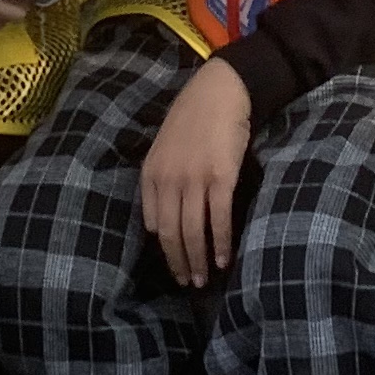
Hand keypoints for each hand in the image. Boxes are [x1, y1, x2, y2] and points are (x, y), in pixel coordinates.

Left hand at [141, 57, 255, 286]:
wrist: (219, 92)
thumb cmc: (193, 120)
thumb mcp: (163, 150)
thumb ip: (160, 182)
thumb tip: (158, 222)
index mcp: (151, 174)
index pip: (153, 224)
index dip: (164, 249)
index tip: (173, 265)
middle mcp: (168, 180)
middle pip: (171, 233)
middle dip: (179, 262)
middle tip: (187, 283)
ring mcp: (194, 179)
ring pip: (193, 231)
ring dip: (198, 259)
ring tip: (203, 279)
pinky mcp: (220, 178)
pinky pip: (218, 219)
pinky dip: (220, 243)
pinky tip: (223, 259)